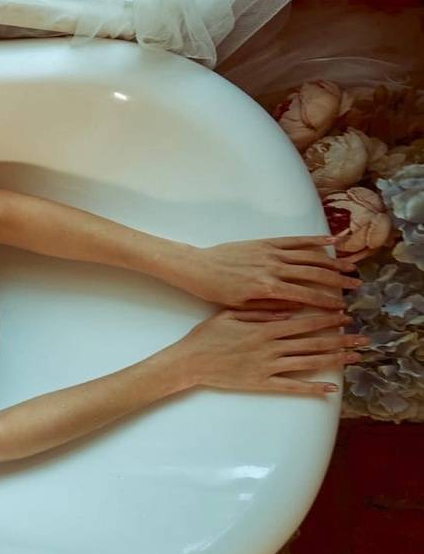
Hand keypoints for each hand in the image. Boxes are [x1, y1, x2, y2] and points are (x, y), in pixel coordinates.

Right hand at [164, 308, 364, 395]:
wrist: (188, 362)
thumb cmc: (205, 336)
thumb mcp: (230, 314)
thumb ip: (260, 311)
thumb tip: (288, 309)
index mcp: (264, 328)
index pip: (303, 322)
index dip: (326, 319)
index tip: (344, 316)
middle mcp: (270, 348)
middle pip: (313, 343)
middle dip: (340, 339)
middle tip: (362, 338)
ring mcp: (267, 367)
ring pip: (308, 362)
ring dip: (334, 360)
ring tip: (354, 358)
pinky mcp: (261, 383)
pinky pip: (292, 387)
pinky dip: (312, 388)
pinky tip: (330, 389)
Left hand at [171, 236, 360, 309]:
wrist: (197, 267)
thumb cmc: (216, 291)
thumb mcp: (241, 307)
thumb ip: (269, 309)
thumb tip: (296, 312)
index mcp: (268, 288)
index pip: (305, 296)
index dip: (326, 302)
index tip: (341, 308)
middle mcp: (273, 268)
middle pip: (314, 274)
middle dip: (337, 281)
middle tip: (355, 286)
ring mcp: (271, 253)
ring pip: (309, 256)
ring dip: (332, 261)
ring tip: (350, 267)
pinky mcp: (266, 242)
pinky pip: (294, 240)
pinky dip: (314, 240)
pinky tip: (332, 241)